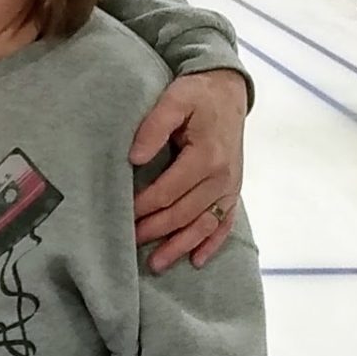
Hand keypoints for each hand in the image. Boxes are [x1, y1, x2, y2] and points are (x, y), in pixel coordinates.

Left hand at [130, 68, 247, 272]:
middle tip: (129, 243)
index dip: (143, 207)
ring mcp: (230, 187)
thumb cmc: (198, 95)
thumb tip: (135, 158)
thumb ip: (154, 126)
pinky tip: (195, 260)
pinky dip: (211, 244)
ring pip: (203, 225)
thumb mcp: (175, 99)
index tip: (122, 215)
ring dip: (180, 246)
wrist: (228, 91)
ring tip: (156, 264)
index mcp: (207, 157)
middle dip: (155, 231)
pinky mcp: (234, 191)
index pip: (168, 191)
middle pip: (183, 213)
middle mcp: (222, 177)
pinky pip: (225, 223)